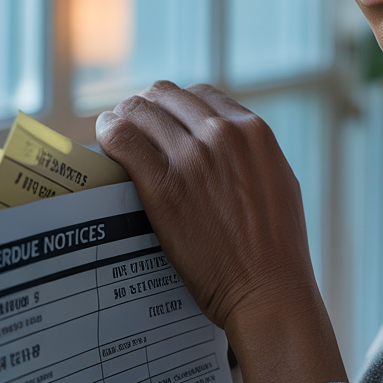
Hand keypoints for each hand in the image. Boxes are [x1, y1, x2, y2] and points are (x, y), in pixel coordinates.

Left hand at [96, 81, 346, 382]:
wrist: (269, 288)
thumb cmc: (277, 246)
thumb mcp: (277, 180)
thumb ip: (251, 155)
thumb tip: (226, 148)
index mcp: (254, 130)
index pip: (200, 94)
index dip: (175, 106)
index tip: (162, 122)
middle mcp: (223, 133)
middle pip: (166, 95)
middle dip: (146, 107)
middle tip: (132, 127)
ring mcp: (193, 157)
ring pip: (140, 110)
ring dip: (122, 117)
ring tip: (111, 132)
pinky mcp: (164, 185)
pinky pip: (123, 139)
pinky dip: (108, 134)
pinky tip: (104, 144)